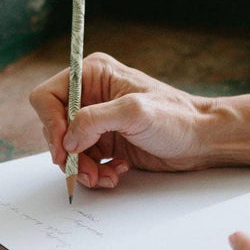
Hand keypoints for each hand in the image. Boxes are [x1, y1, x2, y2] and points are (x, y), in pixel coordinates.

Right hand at [29, 53, 213, 189]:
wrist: (202, 139)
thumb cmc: (177, 117)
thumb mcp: (134, 112)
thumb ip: (94, 120)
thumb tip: (66, 140)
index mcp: (92, 74)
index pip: (48, 97)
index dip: (51, 124)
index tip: (64, 148)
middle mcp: (91, 95)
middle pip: (54, 127)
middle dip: (68, 153)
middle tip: (85, 170)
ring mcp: (97, 120)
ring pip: (68, 149)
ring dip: (82, 167)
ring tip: (105, 176)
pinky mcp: (105, 142)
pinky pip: (84, 161)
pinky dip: (95, 172)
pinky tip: (116, 171)